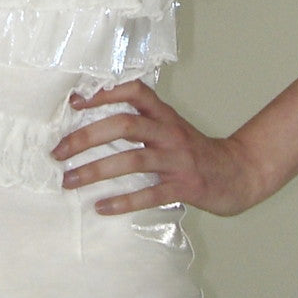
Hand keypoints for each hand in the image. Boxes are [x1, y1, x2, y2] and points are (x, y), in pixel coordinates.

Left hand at [51, 80, 263, 216]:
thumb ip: (140, 122)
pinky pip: (150, 194)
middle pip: (125, 125)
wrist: (238, 173)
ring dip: (96, 170)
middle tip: (58, 152)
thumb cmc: (194, 152)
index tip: (74, 101)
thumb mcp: (169, 128)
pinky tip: (100, 207)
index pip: (134, 91)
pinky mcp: (184, 187)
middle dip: (87, 137)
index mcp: (164, 115)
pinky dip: (123, 201)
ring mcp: (177, 159)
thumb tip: (91, 122)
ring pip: (132, 160)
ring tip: (69, 181)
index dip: (104, 92)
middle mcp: (169, 132)